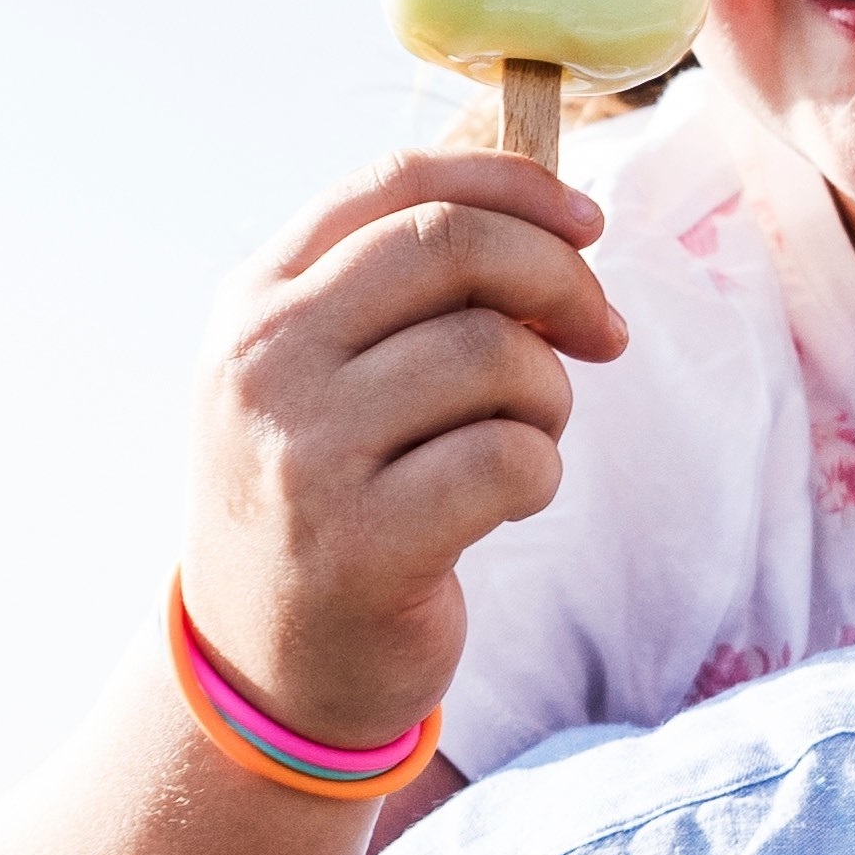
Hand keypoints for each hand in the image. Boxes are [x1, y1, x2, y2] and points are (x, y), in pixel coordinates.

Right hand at [184, 155, 626, 747]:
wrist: (263, 671)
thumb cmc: (326, 500)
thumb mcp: (322, 374)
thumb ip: (404, 290)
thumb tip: (556, 220)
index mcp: (253, 300)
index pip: (394, 184)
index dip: (513, 186)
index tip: (588, 223)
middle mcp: (264, 361)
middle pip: (453, 246)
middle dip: (559, 279)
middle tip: (601, 333)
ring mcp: (305, 452)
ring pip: (493, 353)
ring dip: (549, 394)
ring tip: (527, 438)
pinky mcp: (361, 543)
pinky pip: (510, 459)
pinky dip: (541, 473)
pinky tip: (508, 502)